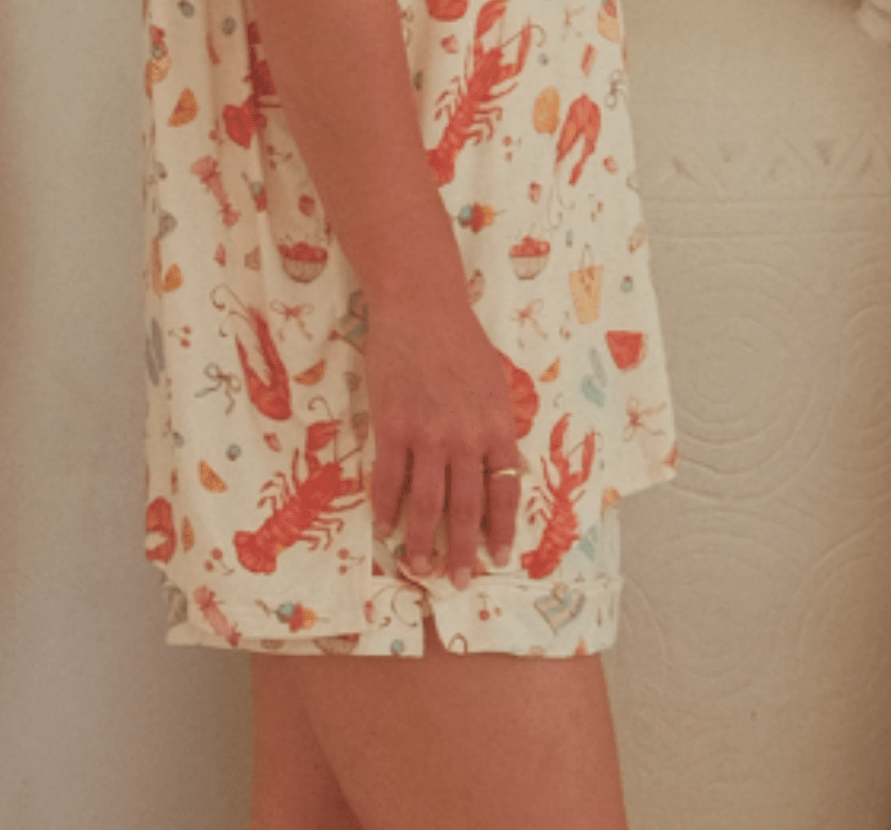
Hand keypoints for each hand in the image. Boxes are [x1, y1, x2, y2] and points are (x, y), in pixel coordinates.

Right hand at [363, 294, 524, 589]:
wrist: (422, 307)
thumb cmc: (460, 341)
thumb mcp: (494, 385)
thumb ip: (497, 428)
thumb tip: (507, 468)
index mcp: (496, 429)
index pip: (504, 493)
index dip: (501, 530)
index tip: (498, 559)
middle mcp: (465, 439)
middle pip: (466, 509)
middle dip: (462, 551)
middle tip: (457, 583)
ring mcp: (427, 435)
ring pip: (426, 503)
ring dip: (421, 542)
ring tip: (418, 568)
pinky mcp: (391, 427)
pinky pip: (388, 480)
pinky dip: (385, 508)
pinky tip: (383, 527)